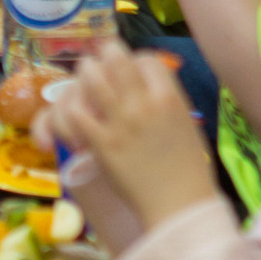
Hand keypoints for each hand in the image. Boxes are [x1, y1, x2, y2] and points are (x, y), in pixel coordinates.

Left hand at [47, 42, 213, 228]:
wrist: (179, 203)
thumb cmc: (189, 170)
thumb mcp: (186, 125)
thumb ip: (169, 103)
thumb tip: (151, 91)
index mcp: (170, 98)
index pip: (147, 59)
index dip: (136, 60)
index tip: (132, 70)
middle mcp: (144, 103)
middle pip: (116, 58)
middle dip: (104, 56)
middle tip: (98, 63)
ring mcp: (121, 121)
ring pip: (91, 79)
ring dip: (84, 75)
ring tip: (83, 77)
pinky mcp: (101, 143)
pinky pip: (75, 112)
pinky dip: (71, 110)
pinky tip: (76, 117)